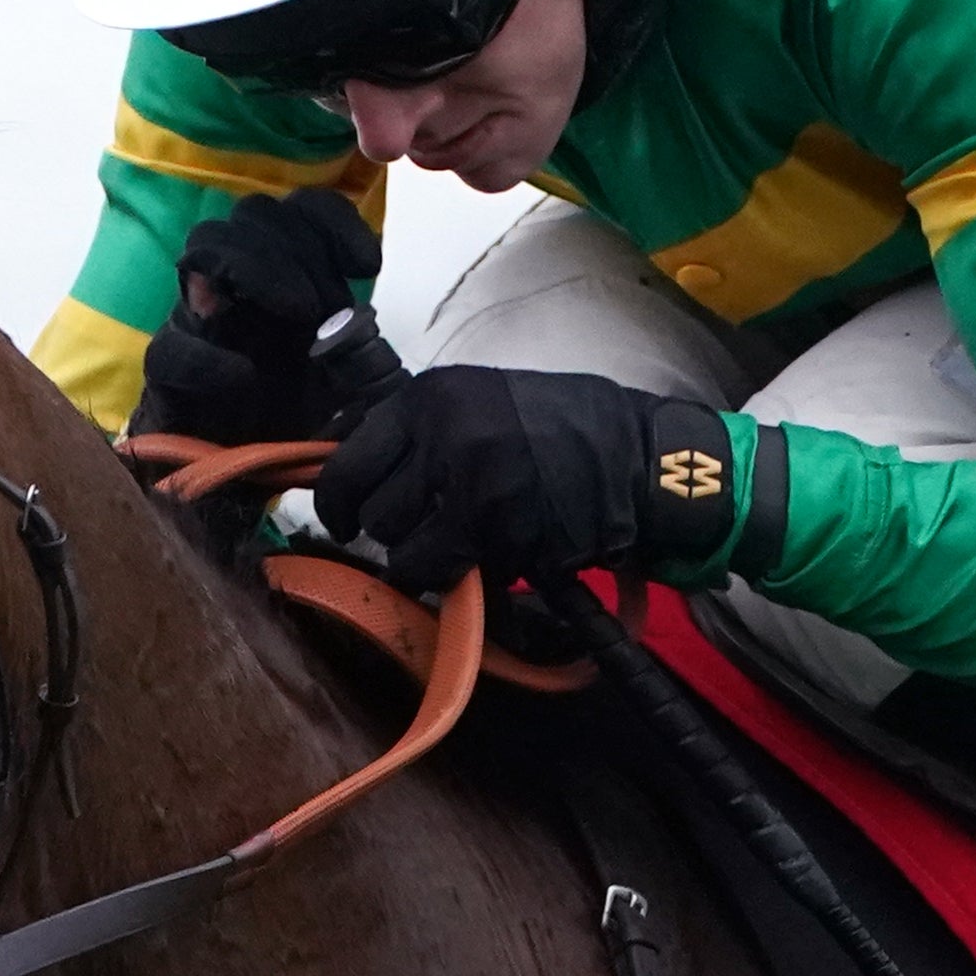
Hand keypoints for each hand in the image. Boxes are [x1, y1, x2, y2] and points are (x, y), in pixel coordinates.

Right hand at [125, 190, 404, 443]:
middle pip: (253, 216)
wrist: (244, 479)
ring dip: (257, 271)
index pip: (301, 212)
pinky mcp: (166, 374)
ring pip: (203, 249)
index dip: (334, 221)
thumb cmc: (299, 418)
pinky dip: (208, 360)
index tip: (366, 265)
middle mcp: (239, 285)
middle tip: (323, 307)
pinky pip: (169, 350)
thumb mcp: (351, 379)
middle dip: (297, 250)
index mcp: (286, 278)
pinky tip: (244, 378)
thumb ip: (363, 348)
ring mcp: (198, 321)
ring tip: (299, 319)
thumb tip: (370, 323)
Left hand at [315, 366, 744, 591]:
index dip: (338, 501)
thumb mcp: (478, 399)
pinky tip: (497, 554)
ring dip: (424, 563)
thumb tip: (350, 465)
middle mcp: (445, 438)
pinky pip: (457, 576)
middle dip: (391, 534)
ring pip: (408, 555)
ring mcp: (474, 490)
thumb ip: (418, 429)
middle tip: (415, 534)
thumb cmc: (559, 425)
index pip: (347, 464)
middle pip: (375, 514)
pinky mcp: (504, 537)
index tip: (344, 518)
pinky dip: (470, 577)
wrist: (637, 456)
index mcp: (431, 398)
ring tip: (456, 549)